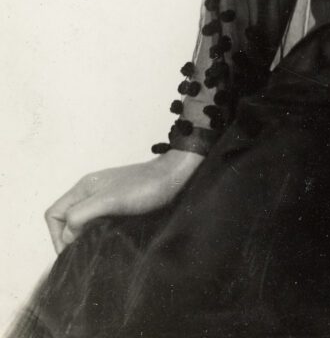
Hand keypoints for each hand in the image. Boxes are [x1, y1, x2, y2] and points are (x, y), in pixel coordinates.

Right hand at [44, 149, 203, 254]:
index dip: (57, 236)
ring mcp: (103, 198)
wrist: (174, 177)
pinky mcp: (117, 205)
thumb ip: (83, 214)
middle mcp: (90, 192)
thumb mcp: (111, 200)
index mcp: (84, 188)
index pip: (53, 214)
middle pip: (65, 220)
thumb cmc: (145, 187)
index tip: (73, 251)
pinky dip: (97, 234)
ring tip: (97, 250)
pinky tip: (109, 242)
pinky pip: (97, 222)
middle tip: (85, 254)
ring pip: (81, 223)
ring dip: (84, 238)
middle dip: (69, 239)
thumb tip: (67, 236)